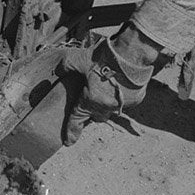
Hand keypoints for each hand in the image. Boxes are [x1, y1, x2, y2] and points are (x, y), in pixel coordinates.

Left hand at [57, 25, 162, 144]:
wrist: (133, 53)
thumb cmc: (105, 57)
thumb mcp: (80, 58)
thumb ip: (67, 66)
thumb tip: (58, 69)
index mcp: (90, 101)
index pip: (77, 120)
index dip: (71, 131)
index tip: (68, 142)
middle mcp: (105, 107)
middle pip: (97, 117)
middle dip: (93, 111)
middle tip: (91, 98)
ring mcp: (122, 105)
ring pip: (112, 110)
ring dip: (108, 102)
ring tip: (107, 87)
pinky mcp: (136, 100)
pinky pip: (125, 103)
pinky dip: (122, 96)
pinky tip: (121, 83)